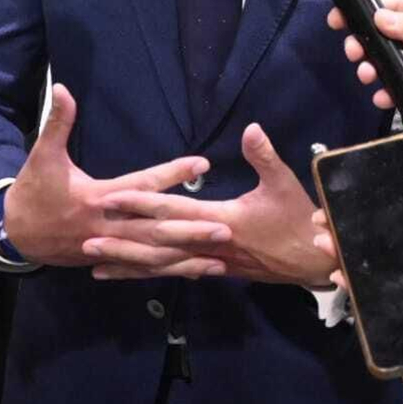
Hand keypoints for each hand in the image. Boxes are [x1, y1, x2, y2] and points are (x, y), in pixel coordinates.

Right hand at [0, 84, 219, 271]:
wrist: (15, 235)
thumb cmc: (34, 191)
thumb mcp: (42, 155)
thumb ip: (58, 123)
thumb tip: (62, 88)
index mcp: (97, 199)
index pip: (141, 186)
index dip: (171, 175)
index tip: (202, 164)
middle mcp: (108, 227)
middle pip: (155, 230)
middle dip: (190, 230)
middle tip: (224, 226)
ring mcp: (110, 248)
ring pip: (154, 256)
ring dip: (187, 257)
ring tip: (221, 256)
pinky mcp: (111, 260)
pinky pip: (146, 268)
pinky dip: (171, 270)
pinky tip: (197, 271)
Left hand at [93, 125, 335, 285]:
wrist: (314, 261)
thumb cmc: (300, 220)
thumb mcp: (285, 184)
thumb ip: (264, 157)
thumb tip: (251, 128)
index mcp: (221, 220)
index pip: (174, 211)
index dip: (143, 204)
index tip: (113, 198)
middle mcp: (209, 245)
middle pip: (159, 245)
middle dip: (124, 241)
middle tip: (88, 239)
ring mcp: (210, 262)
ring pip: (163, 266)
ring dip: (129, 265)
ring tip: (94, 265)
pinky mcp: (213, 270)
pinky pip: (174, 273)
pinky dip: (149, 274)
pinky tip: (128, 275)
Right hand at [313, 166, 402, 354]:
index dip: (378, 198)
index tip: (348, 188)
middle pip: (383, 233)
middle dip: (350, 224)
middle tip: (323, 218)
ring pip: (378, 260)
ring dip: (348, 251)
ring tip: (325, 241)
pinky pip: (385, 292)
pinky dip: (361, 286)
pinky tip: (341, 277)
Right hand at [328, 0, 402, 104]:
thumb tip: (378, 20)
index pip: (379, 8)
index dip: (357, 12)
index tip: (336, 19)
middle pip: (375, 38)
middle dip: (360, 45)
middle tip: (353, 52)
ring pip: (383, 64)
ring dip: (371, 69)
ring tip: (367, 74)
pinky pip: (398, 87)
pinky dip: (387, 93)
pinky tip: (382, 97)